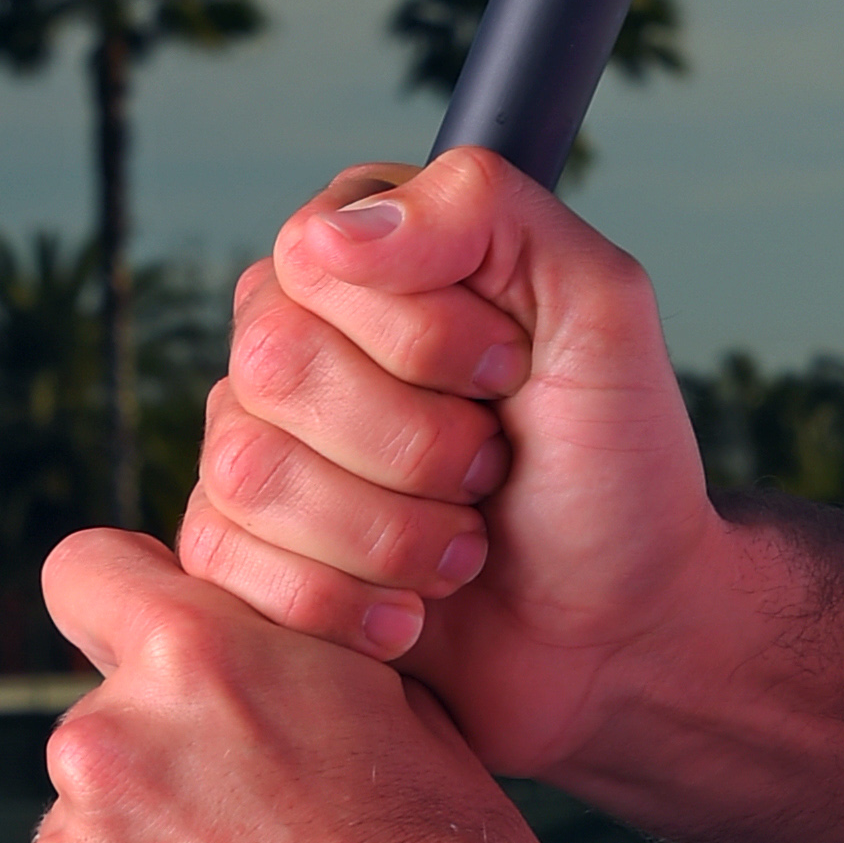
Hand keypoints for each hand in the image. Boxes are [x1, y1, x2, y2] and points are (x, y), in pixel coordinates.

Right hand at [181, 150, 724, 790]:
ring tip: (464, 548)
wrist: (616, 628)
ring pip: (250, 471)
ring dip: (393, 533)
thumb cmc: (614, 464)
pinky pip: (227, 563)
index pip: (317, 255)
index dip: (425, 332)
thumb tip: (335, 230)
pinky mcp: (235, 550)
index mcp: (370, 257)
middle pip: (275, 365)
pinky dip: (346, 601)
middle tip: (492, 468)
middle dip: (419, 443)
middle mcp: (292, 335)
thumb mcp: (601, 310)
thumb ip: (490, 213)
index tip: (513, 370)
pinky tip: (409, 609)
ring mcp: (253, 442)